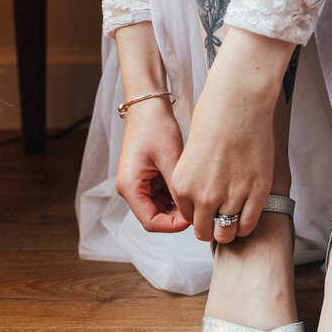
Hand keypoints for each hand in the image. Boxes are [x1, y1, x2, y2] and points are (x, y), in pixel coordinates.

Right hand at [115, 98, 188, 232]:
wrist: (148, 105)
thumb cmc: (156, 127)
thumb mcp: (170, 159)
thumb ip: (178, 189)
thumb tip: (191, 213)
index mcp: (130, 187)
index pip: (151, 222)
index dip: (174, 225)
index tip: (195, 217)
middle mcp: (130, 188)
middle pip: (155, 217)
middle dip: (177, 216)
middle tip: (201, 207)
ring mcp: (138, 183)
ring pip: (160, 207)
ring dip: (178, 205)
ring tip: (197, 195)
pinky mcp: (146, 177)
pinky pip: (162, 195)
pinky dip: (176, 195)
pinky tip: (191, 186)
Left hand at [171, 28, 294, 243]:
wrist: (238, 104)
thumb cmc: (213, 121)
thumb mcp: (190, 156)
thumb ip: (193, 184)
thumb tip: (202, 205)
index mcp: (183, 186)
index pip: (188, 218)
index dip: (199, 215)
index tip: (208, 209)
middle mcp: (204, 196)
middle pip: (205, 232)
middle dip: (212, 229)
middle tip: (220, 219)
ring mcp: (232, 196)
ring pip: (227, 234)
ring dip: (230, 230)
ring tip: (235, 218)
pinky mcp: (256, 192)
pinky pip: (249, 224)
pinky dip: (247, 225)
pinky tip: (247, 214)